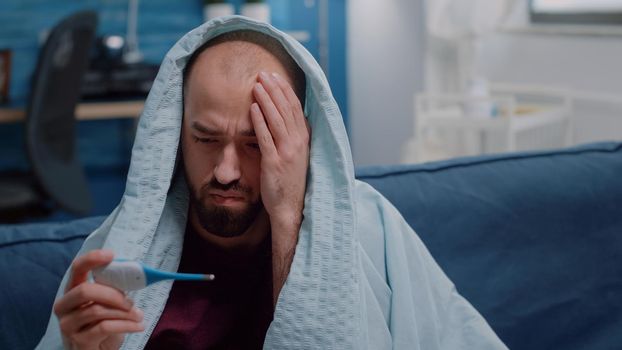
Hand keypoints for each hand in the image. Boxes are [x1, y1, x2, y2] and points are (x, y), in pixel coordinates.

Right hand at [53, 250, 143, 349]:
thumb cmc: (101, 325)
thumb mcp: (105, 305)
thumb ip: (110, 289)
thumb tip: (132, 274)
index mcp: (72, 291)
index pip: (76, 269)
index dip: (91, 259)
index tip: (111, 255)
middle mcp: (64, 306)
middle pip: (85, 290)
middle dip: (113, 294)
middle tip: (131, 302)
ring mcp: (68, 325)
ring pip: (97, 310)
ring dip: (124, 312)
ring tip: (139, 316)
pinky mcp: (78, 341)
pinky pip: (105, 327)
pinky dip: (126, 325)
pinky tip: (138, 326)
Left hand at [251, 71, 309, 238]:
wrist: (289, 207)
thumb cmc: (290, 181)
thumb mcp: (297, 155)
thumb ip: (295, 137)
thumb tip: (292, 119)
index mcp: (304, 139)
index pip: (296, 108)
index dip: (285, 91)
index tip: (275, 77)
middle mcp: (298, 143)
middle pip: (286, 109)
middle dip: (275, 89)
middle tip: (263, 73)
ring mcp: (287, 152)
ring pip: (277, 119)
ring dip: (267, 99)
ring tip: (256, 84)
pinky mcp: (274, 162)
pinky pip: (266, 137)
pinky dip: (260, 121)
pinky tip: (253, 108)